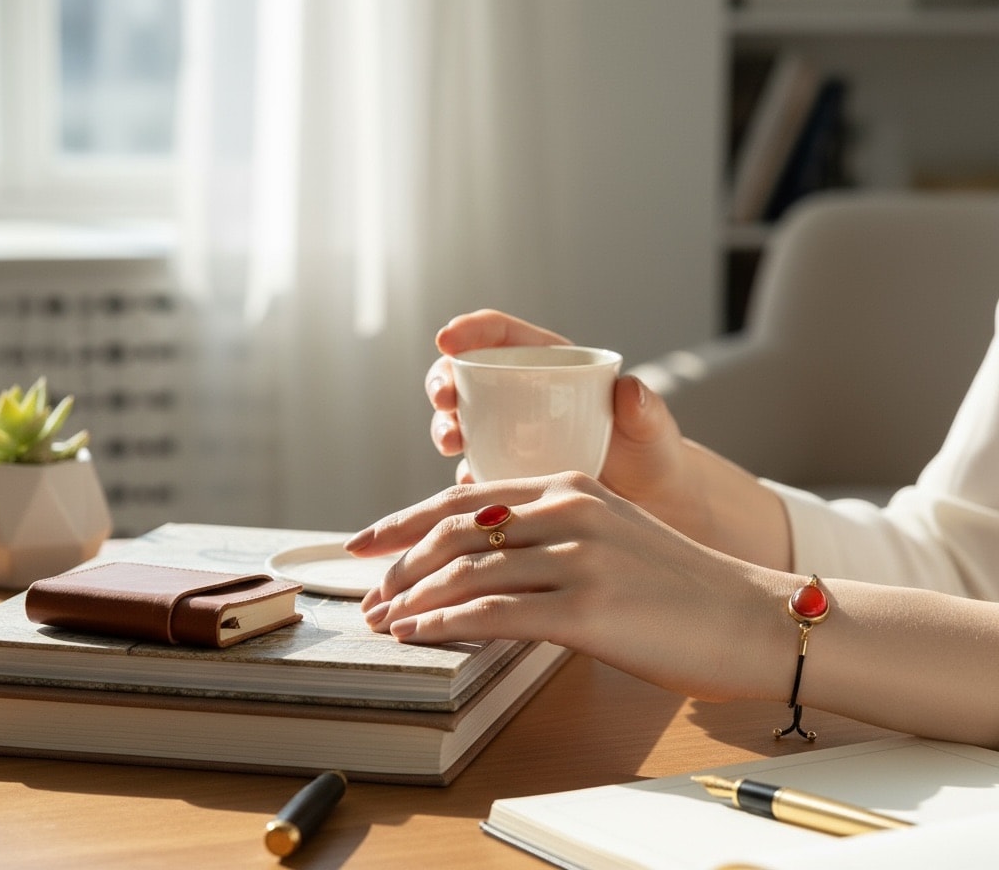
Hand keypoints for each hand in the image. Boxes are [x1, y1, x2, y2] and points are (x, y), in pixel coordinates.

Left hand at [345, 473, 792, 702]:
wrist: (751, 617)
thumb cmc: (678, 584)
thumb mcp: (609, 533)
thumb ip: (548, 532)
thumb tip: (480, 560)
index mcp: (570, 484)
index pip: (465, 497)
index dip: (406, 520)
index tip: (367, 543)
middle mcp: (569, 510)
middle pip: (454, 530)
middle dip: (397, 564)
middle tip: (367, 594)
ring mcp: (578, 557)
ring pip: (466, 572)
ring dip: (411, 599)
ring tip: (383, 622)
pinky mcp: (587, 609)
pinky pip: (493, 615)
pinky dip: (444, 624)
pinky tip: (418, 635)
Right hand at [427, 310, 702, 530]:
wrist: (649, 504)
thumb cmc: (651, 453)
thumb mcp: (652, 427)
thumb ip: (645, 408)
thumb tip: (630, 389)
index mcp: (549, 363)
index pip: (501, 335)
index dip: (469, 330)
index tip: (447, 339)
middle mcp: (520, 393)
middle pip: (465, 375)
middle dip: (442, 380)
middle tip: (444, 399)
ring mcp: (507, 434)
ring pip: (459, 420)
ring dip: (444, 427)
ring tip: (452, 442)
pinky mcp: (504, 472)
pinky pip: (472, 471)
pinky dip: (464, 477)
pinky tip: (472, 484)